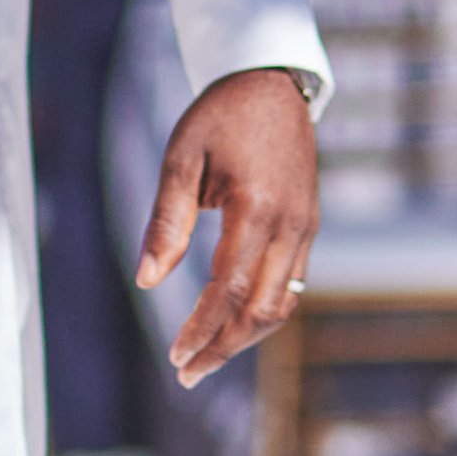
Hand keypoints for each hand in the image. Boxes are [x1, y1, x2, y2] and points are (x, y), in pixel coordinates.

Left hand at [135, 68, 319, 385]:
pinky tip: (232, 324)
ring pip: (283, 303)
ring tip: (205, 357)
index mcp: (258, 209)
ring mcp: (307, 227)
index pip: (231, 290)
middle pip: (263, 310)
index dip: (203, 329)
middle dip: (224, 347)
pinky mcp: (309, 225)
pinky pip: (291, 283)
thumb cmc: (220, 115)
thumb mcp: (182, 158)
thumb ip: (166, 221)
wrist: (273, 82)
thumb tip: (147, 281)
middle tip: (186, 373)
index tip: (175, 356)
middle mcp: (292, 225)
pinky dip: (263, 311)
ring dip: (246, 337)